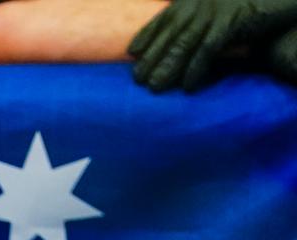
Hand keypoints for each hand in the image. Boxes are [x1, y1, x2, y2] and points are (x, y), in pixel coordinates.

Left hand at [128, 0, 296, 90]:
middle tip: (138, 80)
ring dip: (167, 67)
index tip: (132, 51)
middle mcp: (199, 4)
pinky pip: (207, 50)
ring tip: (154, 87)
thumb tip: (182, 37)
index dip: (147, 34)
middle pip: (169, 35)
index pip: (164, 17)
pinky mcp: (231, 22)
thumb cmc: (250, 0)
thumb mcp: (218, 4)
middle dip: (151, 58)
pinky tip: (187, 86)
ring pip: (183, 44)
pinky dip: (196, 68)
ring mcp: (214, 12)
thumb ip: (199, 16)